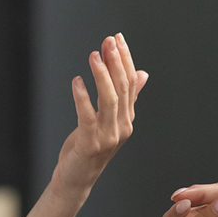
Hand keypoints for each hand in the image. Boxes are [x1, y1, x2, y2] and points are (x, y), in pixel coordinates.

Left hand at [50, 33, 148, 191]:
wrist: (76, 178)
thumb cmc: (88, 146)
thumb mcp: (107, 119)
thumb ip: (125, 98)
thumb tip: (142, 73)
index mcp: (127, 118)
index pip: (131, 83)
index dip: (125, 59)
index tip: (117, 38)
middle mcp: (122, 126)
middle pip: (122, 88)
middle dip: (116, 62)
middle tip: (108, 40)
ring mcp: (108, 137)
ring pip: (109, 100)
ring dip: (102, 75)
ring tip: (94, 55)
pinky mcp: (91, 144)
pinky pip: (88, 116)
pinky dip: (82, 97)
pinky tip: (77, 81)